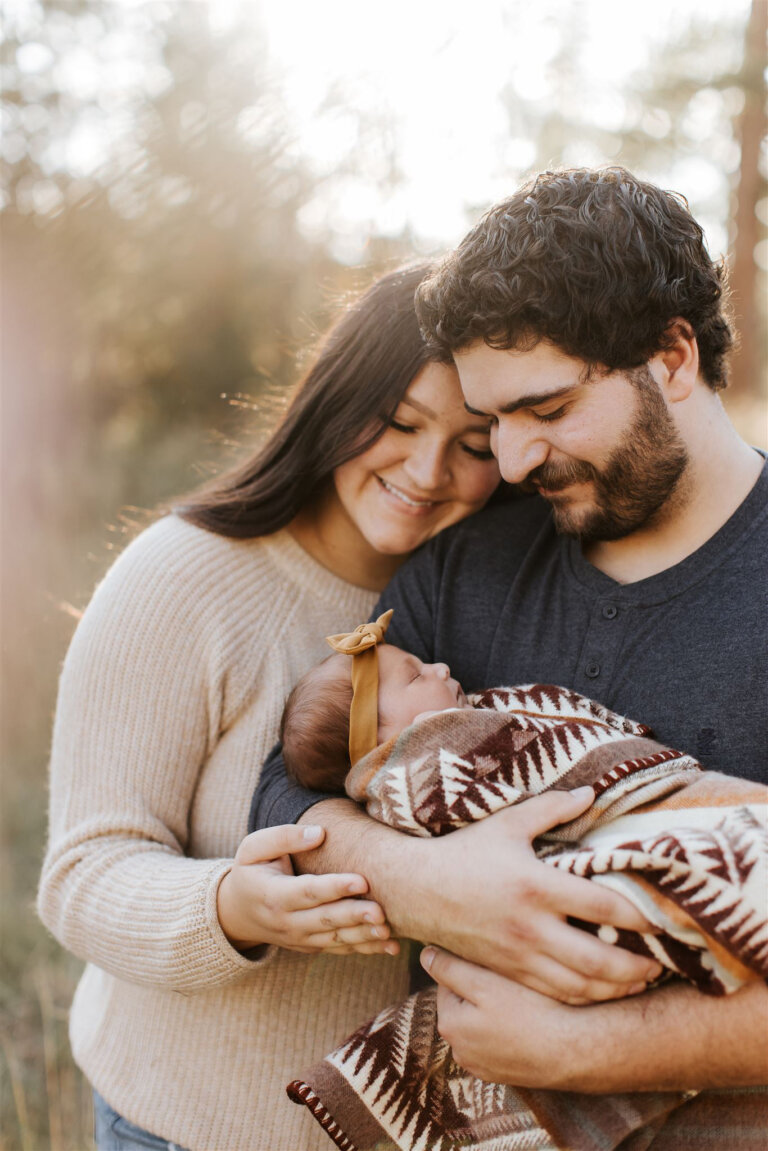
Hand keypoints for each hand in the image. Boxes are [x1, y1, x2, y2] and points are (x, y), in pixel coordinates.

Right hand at [217, 824, 398, 955]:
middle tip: (381, 911)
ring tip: (389, 931)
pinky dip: (365, 949)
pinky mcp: (311, 947)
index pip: (307, 892)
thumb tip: (319, 832)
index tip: (361, 879)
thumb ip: (284, 837)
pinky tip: (390, 947)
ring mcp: (299, 939)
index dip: (334, 887)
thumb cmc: (251, 871)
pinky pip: (339, 949)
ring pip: (335, 939)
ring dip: (364, 937)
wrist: (236, 913)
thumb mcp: (253, 848)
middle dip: (354, 916)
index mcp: (273, 895)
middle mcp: (287, 922)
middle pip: (325, 920)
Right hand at [418, 787, 660, 1002]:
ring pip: (579, 986)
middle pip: (598, 959)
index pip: (601, 907)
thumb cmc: (464, 851)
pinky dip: (585, 997)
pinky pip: (554, 993)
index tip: (663, 916)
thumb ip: (551, 808)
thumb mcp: (507, 823)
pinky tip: (602, 991)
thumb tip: (591, 793)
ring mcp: (518, 954)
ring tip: (642, 980)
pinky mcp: (507, 971)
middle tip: (663, 961)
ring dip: (616, 988)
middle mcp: (530, 926)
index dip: (639, 916)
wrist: (416, 889)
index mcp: (536, 886)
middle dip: (637, 965)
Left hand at [421, 946, 585, 1086]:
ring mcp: (483, 1066)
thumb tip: (425, 954)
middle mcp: (460, 1051)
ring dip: (496, 1008)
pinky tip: (530, 1021)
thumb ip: (450, 968)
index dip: (473, 965)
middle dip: (482, 988)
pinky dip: (510, 1029)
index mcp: (449, 1026)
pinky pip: (500, 1040)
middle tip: (513, 981)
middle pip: (465, 1002)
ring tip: (524, 1001)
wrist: (575, 1052)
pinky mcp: (505, 1073)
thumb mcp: (485, 982)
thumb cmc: (530, 1011)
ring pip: (482, 1021)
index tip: (496, 963)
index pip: (449, 981)